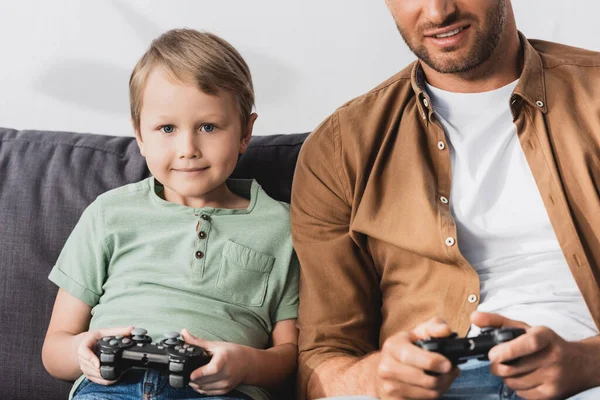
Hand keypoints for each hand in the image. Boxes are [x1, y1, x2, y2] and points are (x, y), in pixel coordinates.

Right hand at [75, 326, 133, 384]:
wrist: (83, 343)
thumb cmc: (94, 338)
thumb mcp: (105, 332)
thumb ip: (118, 331)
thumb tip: (132, 329)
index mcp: (85, 345)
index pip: (84, 353)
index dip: (91, 359)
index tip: (98, 365)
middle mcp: (82, 357)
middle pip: (88, 366)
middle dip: (99, 370)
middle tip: (112, 370)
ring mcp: (83, 366)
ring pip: (90, 373)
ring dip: (101, 376)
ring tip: (114, 375)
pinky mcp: (87, 372)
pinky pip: (92, 379)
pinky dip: (101, 380)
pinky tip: (111, 380)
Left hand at [181, 328, 249, 394]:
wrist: (248, 363)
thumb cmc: (232, 352)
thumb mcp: (215, 345)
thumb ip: (197, 341)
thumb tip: (183, 333)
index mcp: (223, 360)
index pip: (212, 370)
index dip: (200, 373)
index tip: (191, 375)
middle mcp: (226, 373)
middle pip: (205, 381)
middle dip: (193, 379)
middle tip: (187, 373)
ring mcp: (226, 383)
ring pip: (205, 389)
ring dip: (196, 385)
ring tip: (193, 378)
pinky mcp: (225, 390)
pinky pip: (209, 393)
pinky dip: (202, 389)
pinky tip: (200, 383)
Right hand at [376, 317, 459, 399]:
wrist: (381, 368)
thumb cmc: (403, 348)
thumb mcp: (416, 333)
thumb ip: (433, 327)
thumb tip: (445, 330)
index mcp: (392, 347)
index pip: (414, 357)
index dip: (434, 362)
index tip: (448, 364)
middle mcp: (387, 368)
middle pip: (426, 380)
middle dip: (445, 377)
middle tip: (452, 371)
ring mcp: (389, 387)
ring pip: (428, 394)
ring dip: (442, 387)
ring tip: (445, 377)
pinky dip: (433, 395)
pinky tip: (434, 386)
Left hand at [472, 311, 596, 398]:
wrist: (580, 363)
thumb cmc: (546, 344)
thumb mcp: (525, 328)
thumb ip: (497, 322)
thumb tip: (474, 317)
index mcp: (544, 337)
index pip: (527, 344)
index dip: (507, 350)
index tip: (493, 354)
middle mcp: (551, 357)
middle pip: (511, 368)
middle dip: (497, 366)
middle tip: (497, 361)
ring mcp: (553, 378)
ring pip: (513, 383)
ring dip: (506, 377)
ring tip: (513, 368)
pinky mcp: (552, 394)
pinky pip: (522, 394)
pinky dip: (517, 388)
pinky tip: (524, 378)